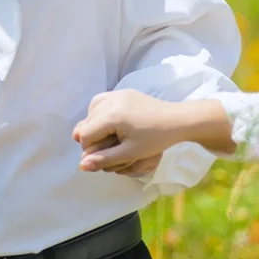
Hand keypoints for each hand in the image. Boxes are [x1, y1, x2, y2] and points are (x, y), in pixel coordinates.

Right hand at [73, 92, 233, 174]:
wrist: (177, 120)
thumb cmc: (156, 139)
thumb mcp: (130, 153)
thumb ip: (104, 159)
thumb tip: (81, 167)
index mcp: (111, 115)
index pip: (85, 135)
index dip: (91, 150)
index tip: (107, 155)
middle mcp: (111, 100)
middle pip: (85, 123)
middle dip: (92, 138)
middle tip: (110, 148)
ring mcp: (117, 93)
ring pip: (91, 111)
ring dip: (95, 125)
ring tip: (110, 136)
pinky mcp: (124, 91)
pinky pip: (101, 101)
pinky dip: (101, 113)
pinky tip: (112, 124)